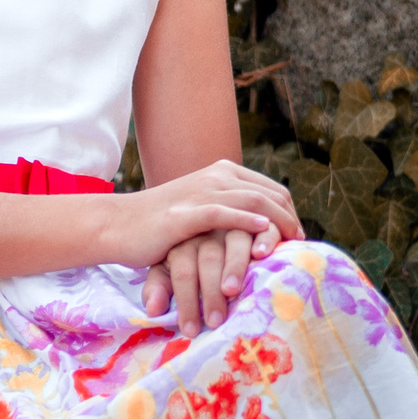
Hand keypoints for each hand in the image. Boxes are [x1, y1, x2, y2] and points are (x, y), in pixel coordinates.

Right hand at [104, 161, 302, 274]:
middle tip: (301, 245)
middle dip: (290, 219)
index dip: (290, 212)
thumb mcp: (200, 210)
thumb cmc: (159, 224)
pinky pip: (223, 213)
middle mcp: (215, 177)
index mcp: (222, 173)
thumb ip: (228, 211)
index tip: (298, 237)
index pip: (271, 189)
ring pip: (253, 201)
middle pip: (269, 194)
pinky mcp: (185, 213)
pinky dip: (247, 222)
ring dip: (277, 225)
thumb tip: (260, 229)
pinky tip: (263, 233)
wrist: (117, 225)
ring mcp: (200, 192)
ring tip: (291, 244)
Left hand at [141, 229, 263, 337]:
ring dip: (235, 266)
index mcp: (185, 244)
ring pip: (235, 240)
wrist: (200, 214)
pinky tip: (262, 254)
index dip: (186, 301)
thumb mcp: (167, 267)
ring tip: (232, 291)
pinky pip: (262, 226)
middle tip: (215, 320)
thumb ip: (159, 286)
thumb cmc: (190, 257)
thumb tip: (153, 311)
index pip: (183, 271)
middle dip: (211, 292)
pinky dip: (264, 239)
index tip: (190, 329)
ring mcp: (234, 224)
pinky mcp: (258, 220)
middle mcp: (209, 232)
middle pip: (209, 259)